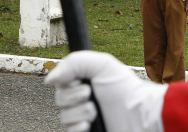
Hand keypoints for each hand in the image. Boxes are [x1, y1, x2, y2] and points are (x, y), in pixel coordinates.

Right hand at [45, 50, 165, 131]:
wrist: (138, 114)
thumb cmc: (124, 88)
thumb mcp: (102, 64)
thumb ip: (73, 63)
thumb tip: (49, 79)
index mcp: (85, 82)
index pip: (60, 82)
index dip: (66, 82)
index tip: (77, 80)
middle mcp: (82, 100)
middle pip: (59, 100)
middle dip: (73, 97)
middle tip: (90, 95)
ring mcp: (84, 118)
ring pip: (64, 118)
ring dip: (79, 113)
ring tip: (95, 112)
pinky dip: (77, 129)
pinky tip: (88, 125)